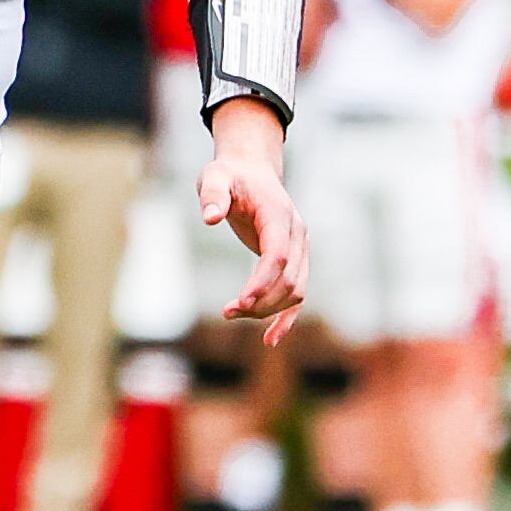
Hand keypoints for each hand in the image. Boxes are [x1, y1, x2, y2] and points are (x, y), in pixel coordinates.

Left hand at [200, 107, 306, 326]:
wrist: (251, 170)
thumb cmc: (230, 175)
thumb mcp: (214, 176)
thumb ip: (212, 194)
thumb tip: (211, 217)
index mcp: (280, 215)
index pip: (278, 256)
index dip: (262, 282)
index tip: (240, 302)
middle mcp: (296, 234)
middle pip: (288, 278)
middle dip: (260, 301)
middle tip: (227, 311)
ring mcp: (299, 248)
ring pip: (295, 290)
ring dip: (268, 310)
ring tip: (232, 312)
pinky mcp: (294, 260)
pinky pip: (298, 294)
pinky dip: (287, 318)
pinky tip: (270, 340)